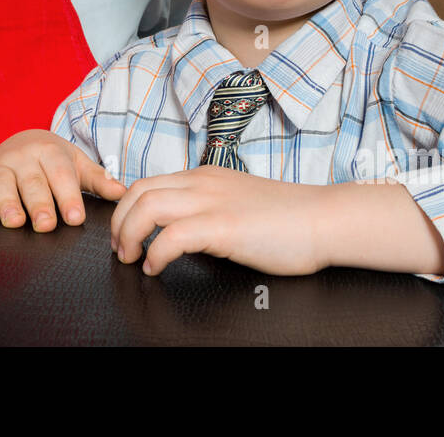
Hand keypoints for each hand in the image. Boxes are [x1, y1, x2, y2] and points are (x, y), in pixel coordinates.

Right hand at [0, 129, 126, 232]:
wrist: (27, 140)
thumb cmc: (56, 160)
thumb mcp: (79, 165)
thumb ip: (99, 180)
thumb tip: (121, 193)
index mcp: (50, 152)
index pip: (60, 174)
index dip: (68, 196)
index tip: (75, 218)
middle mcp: (22, 156)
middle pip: (30, 180)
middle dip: (38, 203)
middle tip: (46, 224)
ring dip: (5, 202)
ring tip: (14, 222)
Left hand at [109, 165, 333, 275]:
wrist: (325, 219)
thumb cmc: (289, 217)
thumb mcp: (236, 201)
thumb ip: (208, 206)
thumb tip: (182, 228)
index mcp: (204, 176)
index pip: (147, 182)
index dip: (126, 209)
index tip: (125, 232)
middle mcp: (202, 183)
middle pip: (138, 191)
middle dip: (119, 222)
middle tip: (121, 249)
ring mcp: (212, 202)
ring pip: (147, 207)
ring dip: (129, 235)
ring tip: (132, 258)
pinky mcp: (223, 226)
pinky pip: (171, 237)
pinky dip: (154, 254)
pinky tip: (156, 268)